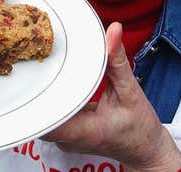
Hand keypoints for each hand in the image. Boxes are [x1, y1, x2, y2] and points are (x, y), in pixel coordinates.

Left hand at [42, 22, 180, 170]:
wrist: (145, 150)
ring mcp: (65, 139)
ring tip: (42, 68)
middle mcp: (70, 139)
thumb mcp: (131, 92)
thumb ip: (118, 61)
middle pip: (39, 115)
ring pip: (42, 116)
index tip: (35, 76)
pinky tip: (51, 82)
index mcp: (85, 131)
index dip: (36, 101)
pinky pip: (50, 115)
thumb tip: (112, 30)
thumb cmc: (140, 128)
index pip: (47, 122)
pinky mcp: (65, 135)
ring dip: (42, 93)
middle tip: (36, 61)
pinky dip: (50, 99)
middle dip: (37, 89)